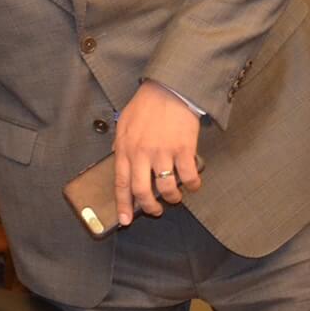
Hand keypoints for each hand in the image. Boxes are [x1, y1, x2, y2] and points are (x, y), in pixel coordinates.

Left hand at [113, 81, 202, 225]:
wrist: (169, 90)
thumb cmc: (146, 106)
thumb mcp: (124, 123)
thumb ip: (120, 143)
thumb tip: (116, 157)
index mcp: (125, 148)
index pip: (120, 183)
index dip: (123, 204)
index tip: (124, 220)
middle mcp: (142, 154)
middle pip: (142, 191)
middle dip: (149, 207)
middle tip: (155, 212)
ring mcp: (163, 153)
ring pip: (167, 188)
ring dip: (172, 198)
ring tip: (174, 198)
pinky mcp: (184, 150)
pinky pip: (189, 177)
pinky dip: (193, 185)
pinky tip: (193, 185)